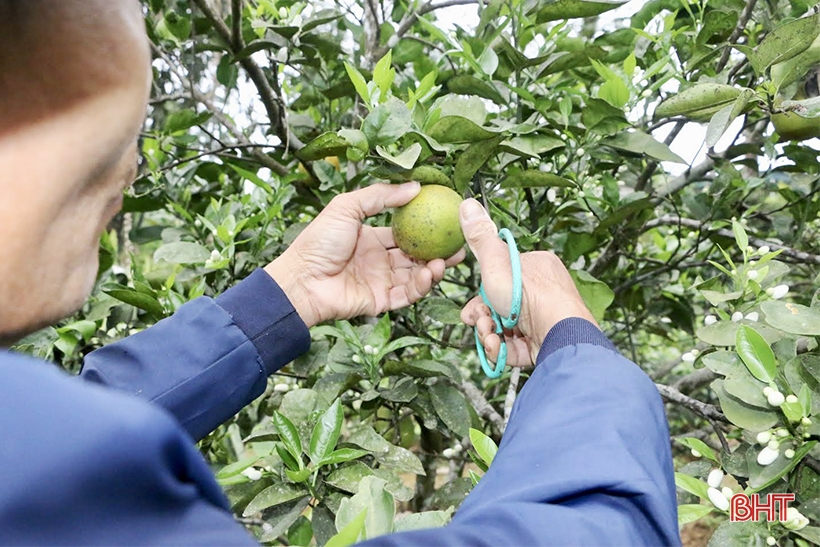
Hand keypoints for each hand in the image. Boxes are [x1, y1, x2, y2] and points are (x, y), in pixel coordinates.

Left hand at [264, 182, 464, 326]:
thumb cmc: (318, 242)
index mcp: (372, 239)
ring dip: (434, 268)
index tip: (446, 220)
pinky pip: (408, 294)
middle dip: (439, 251)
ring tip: (449, 259)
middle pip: (417, 256)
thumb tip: (414, 186)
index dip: (426, 228)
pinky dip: (422, 285)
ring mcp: (381, 282)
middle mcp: (379, 261)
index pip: (406, 233)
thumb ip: (379, 196)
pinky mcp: (381, 302)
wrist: (301, 281)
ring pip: (416, 276)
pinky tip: (430, 273)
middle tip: (460, 244)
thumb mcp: (347, 207)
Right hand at [458, 198, 595, 365]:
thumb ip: (480, 238)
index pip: (500, 279)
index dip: (480, 294)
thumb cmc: (530, 295)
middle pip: (500, 306)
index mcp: (536, 267)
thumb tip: (467, 203)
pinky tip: (498, 350)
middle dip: (483, 318)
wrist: (558, 334)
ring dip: (490, 335)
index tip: (470, 307)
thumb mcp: (497, 262)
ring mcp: (544, 320)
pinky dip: (503, 350)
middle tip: (479, 324)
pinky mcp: (544, 343)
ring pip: (505, 328)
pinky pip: (516, 347)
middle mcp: (543, 292)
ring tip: (491, 340)